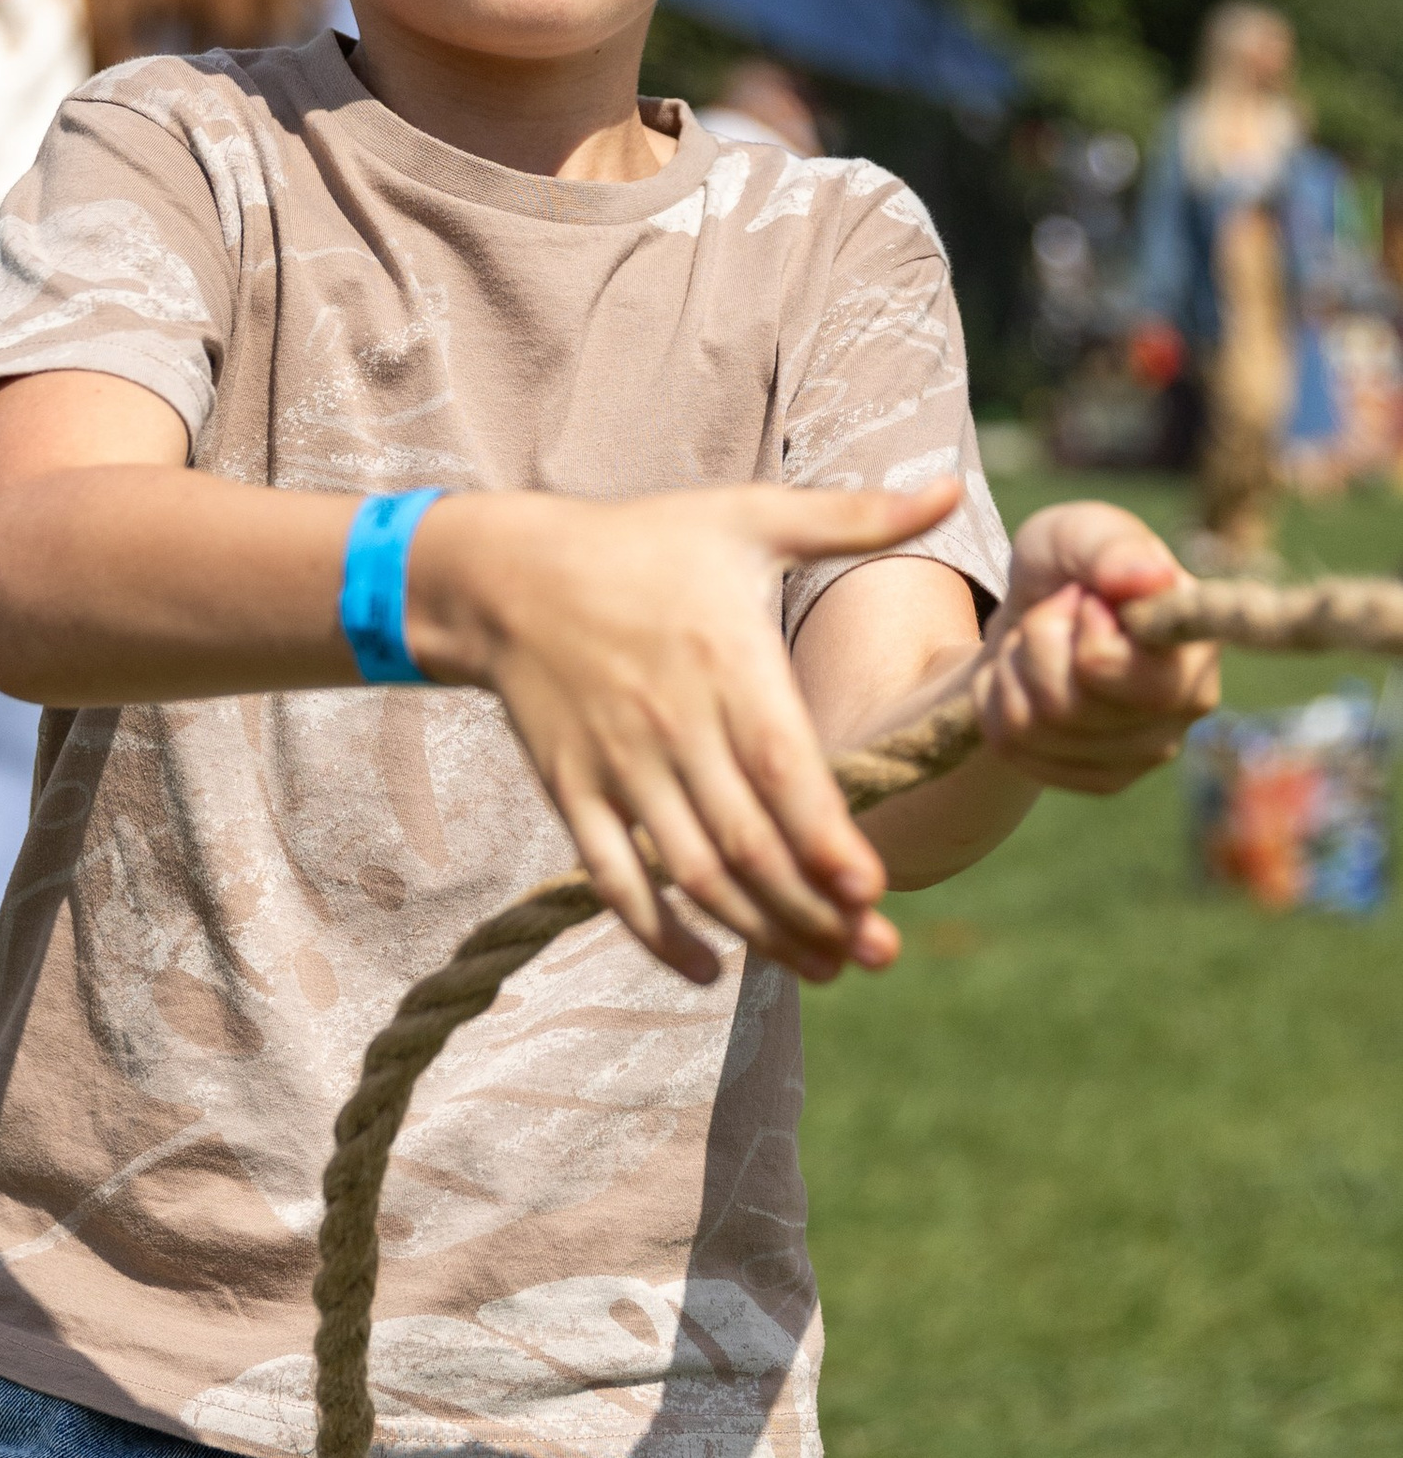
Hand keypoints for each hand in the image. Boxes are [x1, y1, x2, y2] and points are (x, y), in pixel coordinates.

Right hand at [413, 480, 961, 984]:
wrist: (508, 575)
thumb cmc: (641, 542)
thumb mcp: (746, 513)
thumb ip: (853, 517)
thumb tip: (951, 488)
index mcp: (727, 665)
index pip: (786, 773)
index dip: (827, 841)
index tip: (873, 891)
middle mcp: (673, 728)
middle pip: (749, 844)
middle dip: (815, 910)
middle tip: (876, 956)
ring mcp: (619, 769)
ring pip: (693, 874)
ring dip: (758, 933)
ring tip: (820, 966)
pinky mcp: (573, 796)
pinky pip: (615, 882)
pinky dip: (659, 935)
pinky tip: (708, 969)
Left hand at [973, 501, 1220, 793]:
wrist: (1031, 620)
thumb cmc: (1063, 570)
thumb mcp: (1074, 532)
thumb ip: (1108, 544)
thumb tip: (1147, 578)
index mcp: (1197, 639)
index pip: (1142, 676)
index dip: (1085, 632)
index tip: (1082, 596)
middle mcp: (1190, 702)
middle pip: (1070, 705)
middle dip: (1036, 646)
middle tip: (1049, 616)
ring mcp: (1150, 750)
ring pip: (1037, 728)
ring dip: (1013, 671)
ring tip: (1033, 645)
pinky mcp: (1106, 778)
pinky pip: (1016, 749)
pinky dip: (997, 704)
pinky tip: (1021, 680)